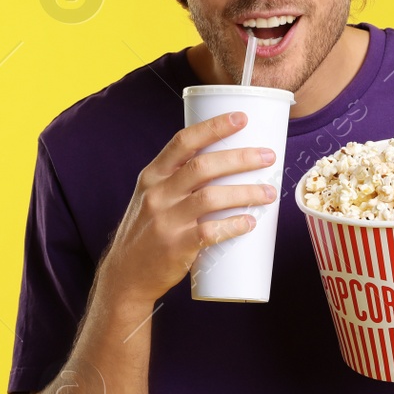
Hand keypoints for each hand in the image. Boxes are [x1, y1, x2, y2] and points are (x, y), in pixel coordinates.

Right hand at [101, 111, 277, 304]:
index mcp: (152, 176)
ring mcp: (166, 220)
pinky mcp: (176, 246)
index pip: (183, 142)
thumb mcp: (151, 197)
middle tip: (268, 157)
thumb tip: (224, 163)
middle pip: (204, 167)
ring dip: (245, 192)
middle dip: (241, 158)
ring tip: (268, 192)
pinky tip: (250, 222)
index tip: (241, 118)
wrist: (125, 275)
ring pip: (211, 197)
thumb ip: (178, 180)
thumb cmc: (146, 232)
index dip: (213, 127)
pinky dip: (233, 225)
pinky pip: (210, 232)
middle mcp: (157, 194)